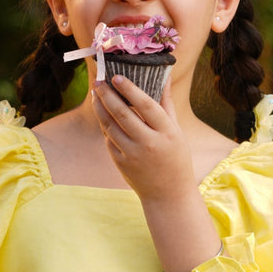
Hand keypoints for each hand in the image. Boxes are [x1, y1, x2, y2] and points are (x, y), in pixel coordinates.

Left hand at [90, 75, 195, 202]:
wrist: (168, 194)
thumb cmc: (176, 159)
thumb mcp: (177, 132)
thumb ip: (167, 105)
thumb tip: (165, 78)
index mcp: (167, 133)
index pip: (146, 106)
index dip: (130, 90)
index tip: (117, 77)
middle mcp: (149, 143)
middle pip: (123, 115)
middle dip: (108, 96)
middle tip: (98, 82)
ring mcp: (133, 155)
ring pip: (110, 127)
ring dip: (100, 109)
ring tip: (96, 95)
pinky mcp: (121, 164)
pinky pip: (109, 140)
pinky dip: (105, 126)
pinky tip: (102, 114)